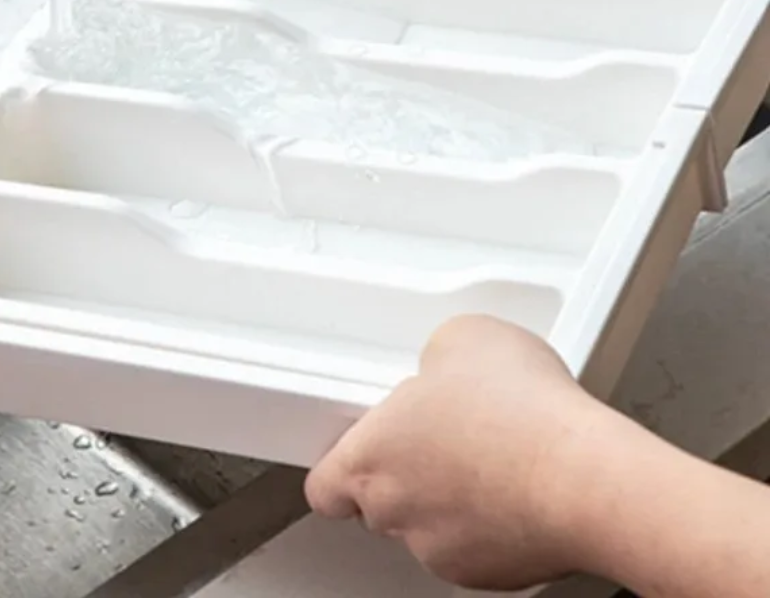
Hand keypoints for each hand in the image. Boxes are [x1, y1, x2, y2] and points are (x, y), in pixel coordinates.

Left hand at [305, 316, 608, 591]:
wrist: (585, 478)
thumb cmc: (519, 414)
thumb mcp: (460, 339)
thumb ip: (432, 358)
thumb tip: (443, 363)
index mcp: (371, 458)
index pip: (324, 485)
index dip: (340, 465)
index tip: (360, 445)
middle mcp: (398, 512)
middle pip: (378, 501)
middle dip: (405, 469)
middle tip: (441, 433)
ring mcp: (444, 548)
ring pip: (430, 523)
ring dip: (450, 494)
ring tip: (490, 452)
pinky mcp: (494, 572)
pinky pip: (479, 542)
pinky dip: (493, 518)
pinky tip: (519, 481)